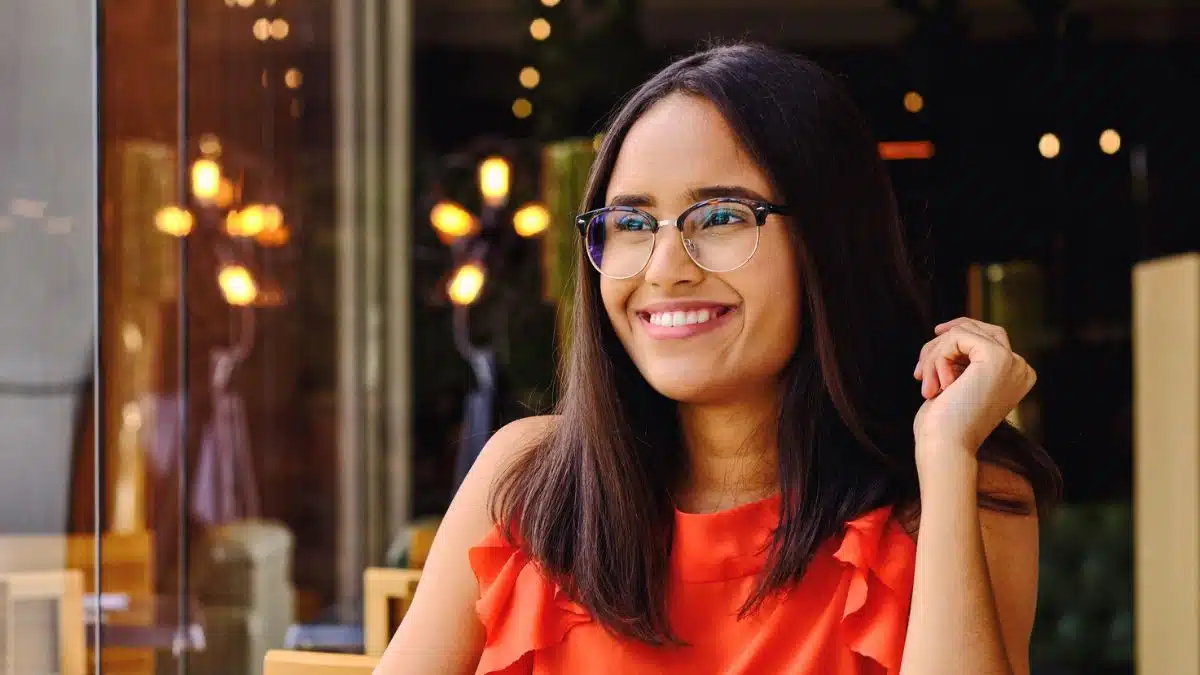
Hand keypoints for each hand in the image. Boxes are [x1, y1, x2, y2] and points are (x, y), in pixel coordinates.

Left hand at [912, 318, 1035, 460]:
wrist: (947, 447)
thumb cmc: (945, 423)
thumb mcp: (958, 383)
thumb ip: (962, 359)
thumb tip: (947, 328)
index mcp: (1017, 376)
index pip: (985, 339)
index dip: (951, 345)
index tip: (926, 362)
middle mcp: (1021, 367)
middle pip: (976, 330)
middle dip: (941, 345)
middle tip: (920, 372)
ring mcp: (1012, 361)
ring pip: (962, 332)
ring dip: (934, 355)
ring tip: (926, 385)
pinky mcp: (996, 356)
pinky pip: (957, 336)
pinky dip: (937, 357)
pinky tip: (938, 385)